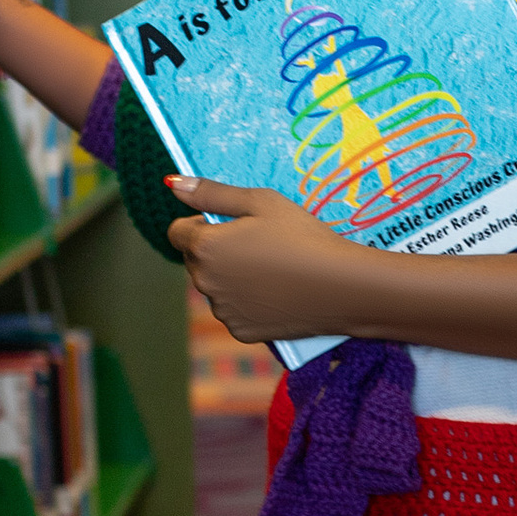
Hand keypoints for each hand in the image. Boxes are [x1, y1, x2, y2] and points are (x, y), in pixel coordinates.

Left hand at [166, 179, 374, 343]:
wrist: (342, 287)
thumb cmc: (303, 236)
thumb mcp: (261, 202)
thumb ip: (212, 193)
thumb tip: (173, 184)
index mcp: (205, 247)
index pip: (177, 231)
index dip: (201, 224)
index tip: (231, 224)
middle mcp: (204, 282)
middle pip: (195, 261)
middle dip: (216, 251)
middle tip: (257, 244)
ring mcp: (222, 311)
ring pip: (215, 288)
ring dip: (230, 278)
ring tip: (270, 270)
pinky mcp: (240, 331)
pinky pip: (234, 311)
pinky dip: (247, 303)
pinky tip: (275, 293)